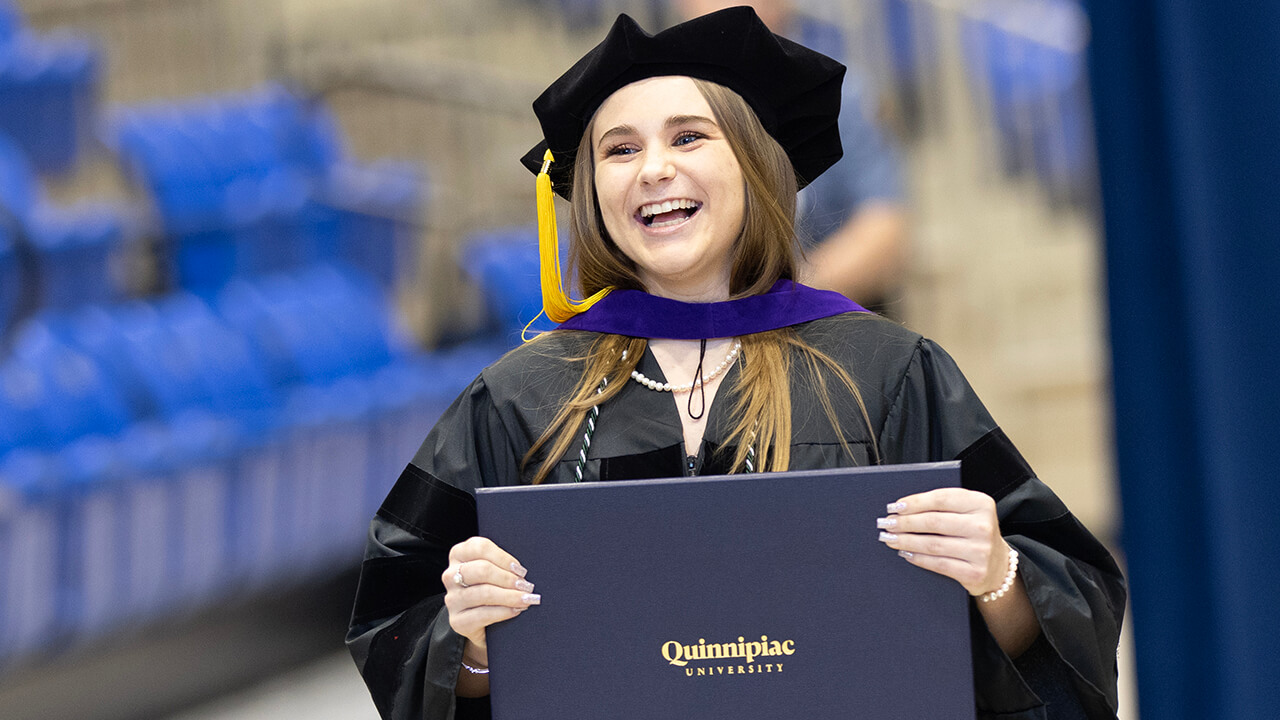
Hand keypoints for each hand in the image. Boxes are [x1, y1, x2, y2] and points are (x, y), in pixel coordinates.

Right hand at [443, 536, 539, 660]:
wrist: (484, 624)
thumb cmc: (493, 589)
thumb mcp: (495, 571)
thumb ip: (503, 564)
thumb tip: (522, 571)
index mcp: (459, 555)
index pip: (480, 548)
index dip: (503, 558)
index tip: (520, 570)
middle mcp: (450, 575)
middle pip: (481, 570)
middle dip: (508, 578)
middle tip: (526, 586)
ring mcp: (452, 599)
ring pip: (484, 593)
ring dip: (510, 596)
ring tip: (526, 599)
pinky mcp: (457, 621)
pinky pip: (482, 614)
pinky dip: (503, 611)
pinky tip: (516, 610)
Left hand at [876, 488, 1010, 596]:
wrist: (999, 566)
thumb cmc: (974, 533)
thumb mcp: (968, 512)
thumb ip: (943, 505)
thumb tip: (902, 507)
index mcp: (981, 504)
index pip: (940, 499)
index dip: (913, 502)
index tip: (894, 506)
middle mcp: (983, 526)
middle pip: (933, 522)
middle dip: (904, 522)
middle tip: (886, 523)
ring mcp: (980, 551)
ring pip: (932, 544)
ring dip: (905, 540)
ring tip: (889, 538)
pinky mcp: (974, 573)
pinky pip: (938, 564)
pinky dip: (917, 558)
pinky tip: (905, 552)